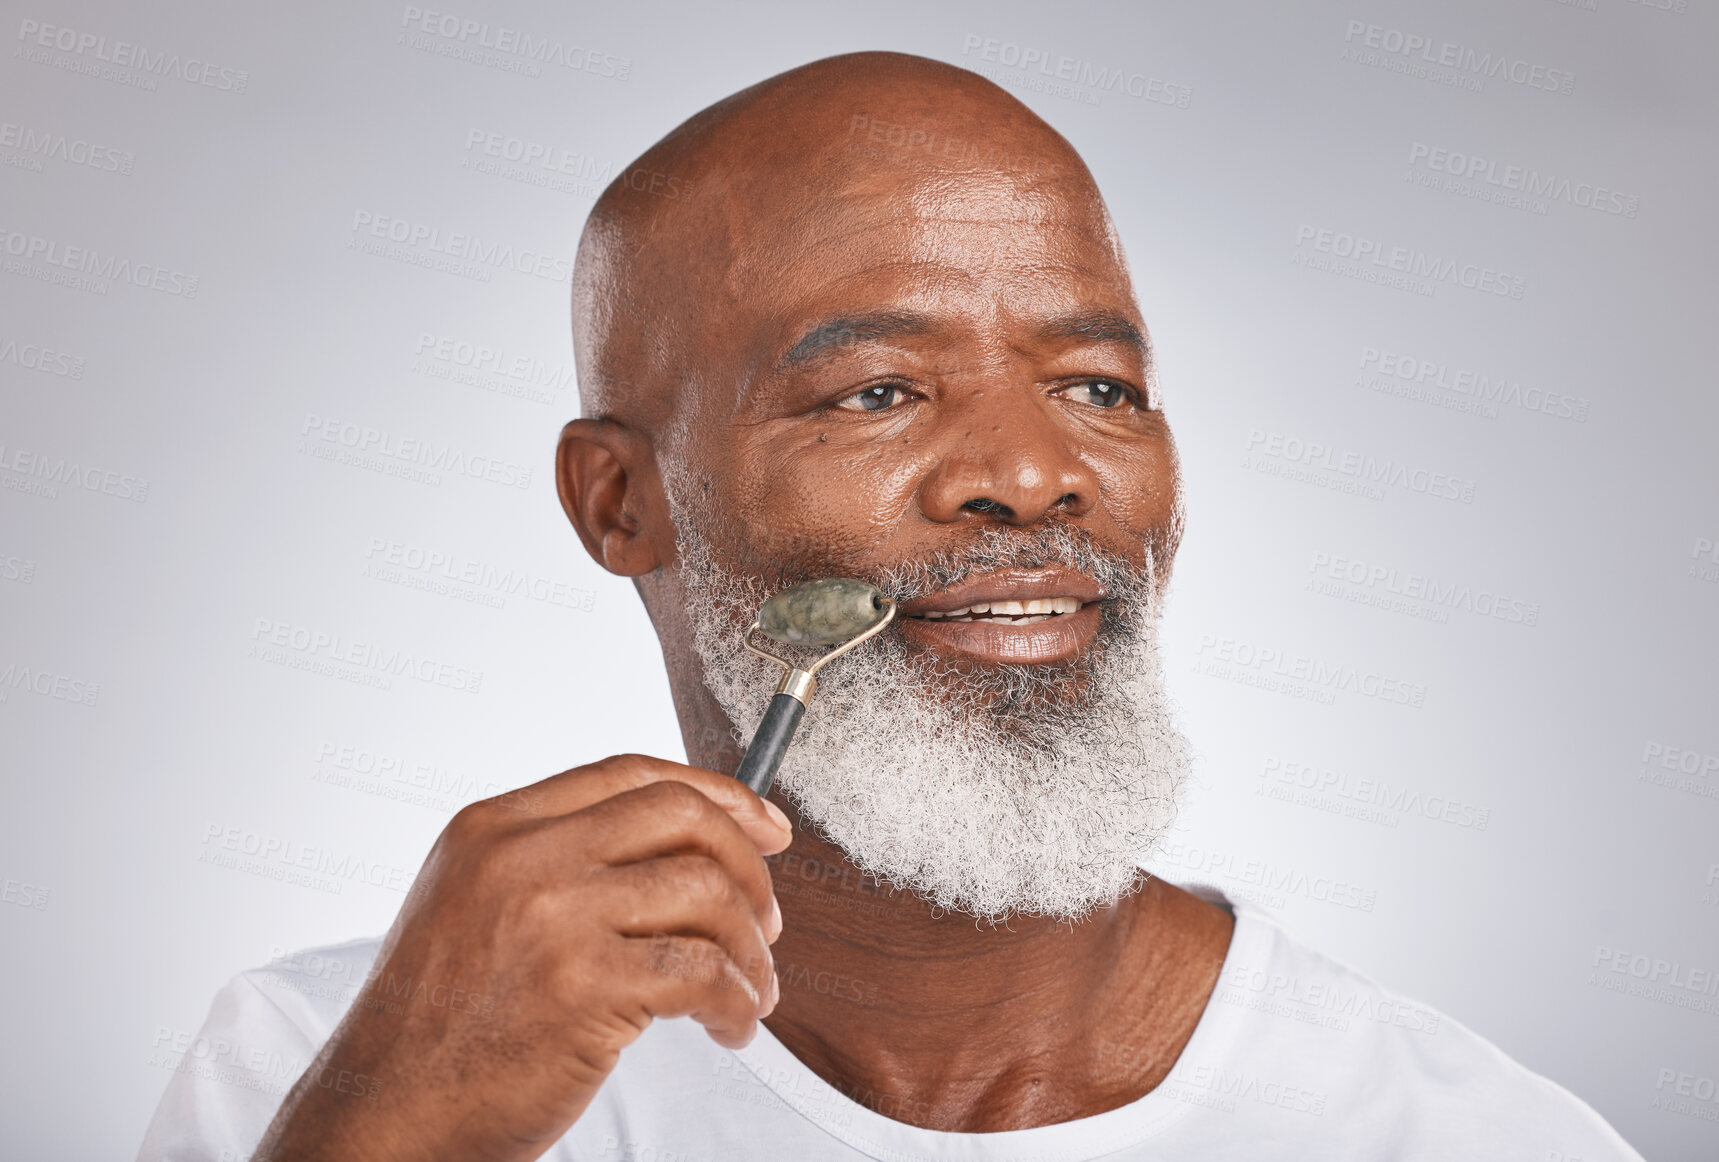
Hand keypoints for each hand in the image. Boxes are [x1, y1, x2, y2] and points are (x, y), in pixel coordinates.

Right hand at [252, 755, 789, 1161]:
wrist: (383, 1118)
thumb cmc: (437, 1028)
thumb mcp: (472, 906)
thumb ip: (555, 862)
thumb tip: (680, 851)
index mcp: (495, 827)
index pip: (631, 774)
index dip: (717, 793)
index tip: (766, 826)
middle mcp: (522, 857)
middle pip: (681, 815)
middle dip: (747, 866)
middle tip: (767, 922)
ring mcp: (553, 917)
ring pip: (705, 891)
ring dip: (750, 948)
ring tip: (751, 991)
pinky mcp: (582, 987)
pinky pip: (702, 971)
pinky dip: (737, 1002)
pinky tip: (731, 1027)